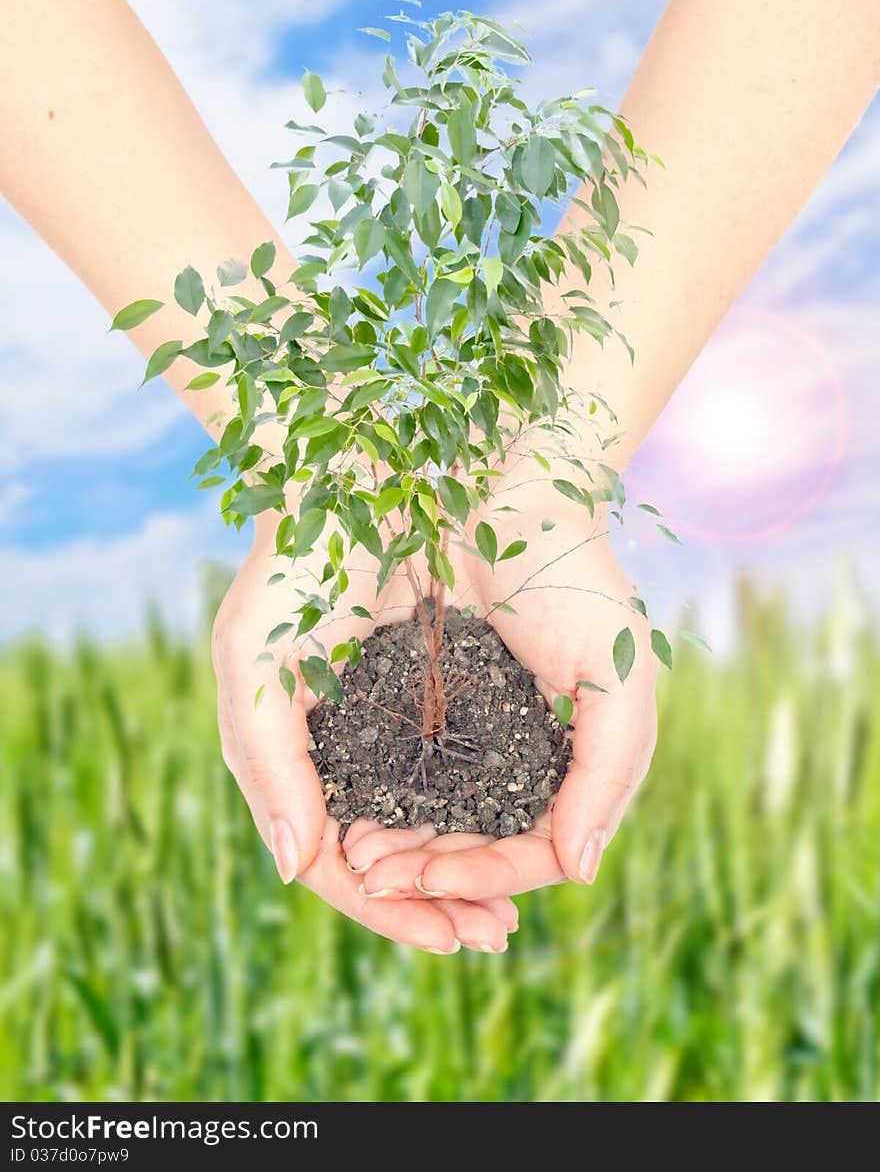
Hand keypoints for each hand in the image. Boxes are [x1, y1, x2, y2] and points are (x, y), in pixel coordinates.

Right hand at [212, 508, 516, 951]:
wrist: (359, 471)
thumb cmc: (293, 562)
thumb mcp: (254, 661)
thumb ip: (265, 762)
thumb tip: (294, 867)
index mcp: (295, 752)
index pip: (335, 859)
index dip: (384, 907)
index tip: (442, 938)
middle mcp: (346, 745)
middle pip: (391, 852)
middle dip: (437, 900)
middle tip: (491, 937)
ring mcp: (395, 719)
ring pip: (432, 821)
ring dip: (469, 868)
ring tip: (510, 908)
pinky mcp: (443, 688)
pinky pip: (467, 769)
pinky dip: (490, 809)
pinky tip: (526, 832)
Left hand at [343, 474, 658, 900]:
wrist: (510, 496)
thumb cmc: (577, 580)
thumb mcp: (616, 675)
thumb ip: (607, 772)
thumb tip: (578, 873)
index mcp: (572, 761)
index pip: (535, 848)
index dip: (491, 876)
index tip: (444, 887)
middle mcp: (519, 756)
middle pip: (477, 844)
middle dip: (433, 874)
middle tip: (381, 882)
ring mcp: (469, 731)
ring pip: (434, 817)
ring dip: (402, 848)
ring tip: (362, 860)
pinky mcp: (423, 701)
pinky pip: (398, 770)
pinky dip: (379, 800)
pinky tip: (351, 815)